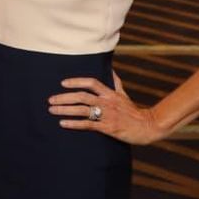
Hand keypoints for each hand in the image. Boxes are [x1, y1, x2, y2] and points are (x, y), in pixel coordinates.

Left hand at [48, 71, 165, 144]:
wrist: (148, 127)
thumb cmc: (134, 112)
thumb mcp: (124, 95)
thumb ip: (115, 83)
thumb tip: (110, 70)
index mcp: (110, 94)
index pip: (91, 83)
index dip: (76, 81)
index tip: (63, 83)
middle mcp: (107, 102)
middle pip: (82, 96)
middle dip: (64, 97)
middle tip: (50, 100)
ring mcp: (107, 115)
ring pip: (82, 110)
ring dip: (65, 109)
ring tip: (52, 110)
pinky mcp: (108, 128)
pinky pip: (87, 125)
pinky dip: (74, 124)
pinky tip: (63, 123)